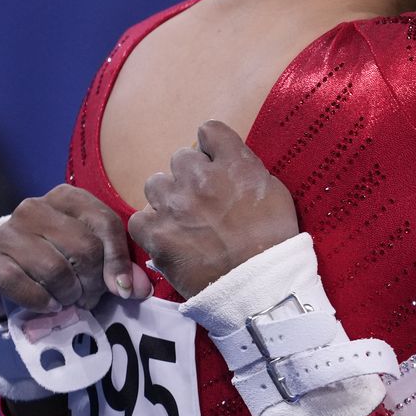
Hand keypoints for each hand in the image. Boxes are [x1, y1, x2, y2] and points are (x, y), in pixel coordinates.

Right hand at [0, 185, 147, 318]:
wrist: (3, 270)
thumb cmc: (58, 258)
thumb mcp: (92, 255)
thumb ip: (120, 267)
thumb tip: (138, 290)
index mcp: (67, 197)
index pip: (105, 223)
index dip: (118, 261)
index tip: (123, 290)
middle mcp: (34, 207)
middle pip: (83, 248)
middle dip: (93, 282)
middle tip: (89, 297)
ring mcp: (7, 231)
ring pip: (56, 269)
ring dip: (69, 295)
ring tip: (69, 301)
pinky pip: (24, 285)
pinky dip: (42, 302)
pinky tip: (48, 305)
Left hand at [127, 121, 298, 298]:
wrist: (259, 286)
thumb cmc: (274, 240)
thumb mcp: (275, 193)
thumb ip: (248, 170)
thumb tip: (228, 163)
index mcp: (233, 164)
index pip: (209, 129)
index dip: (212, 147)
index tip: (216, 162)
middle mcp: (200, 177)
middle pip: (180, 158)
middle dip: (190, 175)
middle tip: (202, 200)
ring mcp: (174, 204)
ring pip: (156, 184)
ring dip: (168, 198)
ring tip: (182, 219)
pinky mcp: (156, 233)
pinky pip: (140, 217)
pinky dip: (152, 227)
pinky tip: (169, 237)